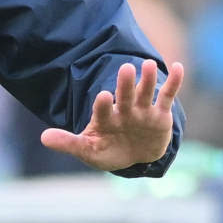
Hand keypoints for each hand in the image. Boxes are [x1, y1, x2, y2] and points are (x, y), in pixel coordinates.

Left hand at [40, 61, 183, 171]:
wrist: (133, 157)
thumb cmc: (108, 151)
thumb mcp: (88, 151)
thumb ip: (69, 143)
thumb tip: (43, 138)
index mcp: (105, 119)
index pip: (103, 110)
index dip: (103, 104)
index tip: (103, 96)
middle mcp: (124, 111)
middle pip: (125, 96)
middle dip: (125, 84)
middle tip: (125, 68)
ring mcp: (143, 111)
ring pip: (146, 92)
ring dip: (148, 80)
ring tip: (149, 65)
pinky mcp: (160, 115)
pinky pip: (168, 96)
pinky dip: (174, 82)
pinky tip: (179, 67)